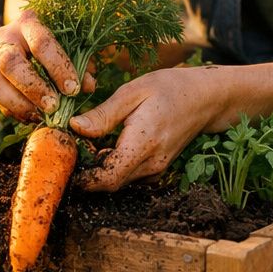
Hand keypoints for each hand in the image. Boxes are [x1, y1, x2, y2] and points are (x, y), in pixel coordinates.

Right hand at [0, 10, 94, 122]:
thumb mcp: (71, 47)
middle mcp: (4, 36)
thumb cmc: (57, 43)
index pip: (41, 43)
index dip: (57, 68)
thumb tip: (87, 86)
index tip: (73, 89)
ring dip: (17, 103)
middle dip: (33, 87)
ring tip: (39, 116)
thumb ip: (81, 64)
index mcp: (29, 22)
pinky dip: (13, 110)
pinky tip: (32, 117)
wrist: (28, 38)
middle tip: (53, 106)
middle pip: (11, 62)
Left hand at [70, 66, 231, 190]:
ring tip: (90, 142)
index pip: (108, 178)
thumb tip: (75, 128)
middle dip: (88, 170)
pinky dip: (115, 166)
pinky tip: (109, 144)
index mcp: (143, 144)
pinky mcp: (157, 168)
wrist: (205, 98)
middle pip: (110, 182)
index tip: (67, 163)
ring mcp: (156, 169)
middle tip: (74, 146)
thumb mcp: (133, 92)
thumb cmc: (169, 88)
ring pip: (120, 180)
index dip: (84, 178)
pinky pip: (130, 175)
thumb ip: (103, 114)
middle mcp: (151, 163)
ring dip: (101, 168)